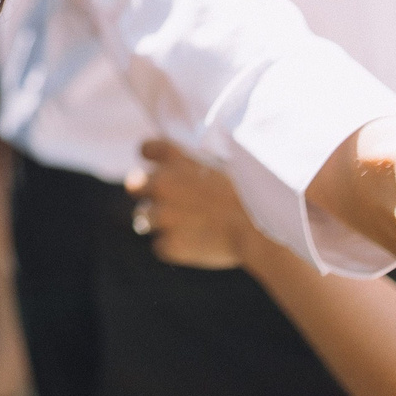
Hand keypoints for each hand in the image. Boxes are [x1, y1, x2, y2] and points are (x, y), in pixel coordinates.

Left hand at [127, 138, 255, 269]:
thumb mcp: (225, 162)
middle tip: (170, 203)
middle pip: (133, 185)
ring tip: (189, 226)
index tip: (163, 167)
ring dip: (160, 222)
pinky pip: (160, 246)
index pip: (146, 148)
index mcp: (176, 157)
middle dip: (146, 192)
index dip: (153, 158)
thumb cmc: (253, 193)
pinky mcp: (169, 244)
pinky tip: (197, 244)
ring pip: (142, 219)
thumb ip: (197, 165)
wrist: (261, 230)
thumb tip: (191, 170)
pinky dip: (174, 247)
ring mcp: (162, 215)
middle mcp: (161, 182)